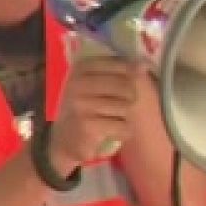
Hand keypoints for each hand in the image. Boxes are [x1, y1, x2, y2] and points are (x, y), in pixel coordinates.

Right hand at [47, 56, 136, 174]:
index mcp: (81, 68)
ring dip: (123, 117)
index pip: (120, 65)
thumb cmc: (84, 109)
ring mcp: (81, 105)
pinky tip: (110, 133)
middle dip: (128, 100)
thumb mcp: (95, 85)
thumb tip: (143, 64)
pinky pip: (123, 126)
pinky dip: (122, 132)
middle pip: (126, 86)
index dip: (130, 76)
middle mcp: (78, 83)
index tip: (124, 87)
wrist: (63, 140)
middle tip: (116, 108)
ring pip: (126, 107)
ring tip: (110, 120)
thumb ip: (119, 73)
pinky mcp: (88, 126)